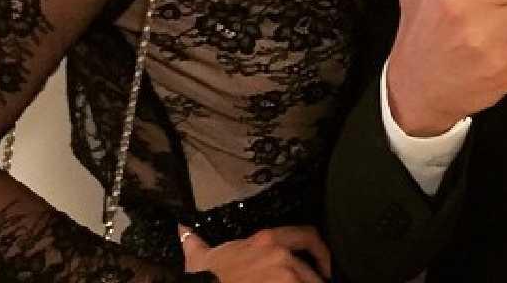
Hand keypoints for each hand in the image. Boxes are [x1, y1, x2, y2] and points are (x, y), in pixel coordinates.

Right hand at [179, 224, 331, 282]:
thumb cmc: (205, 278)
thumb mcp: (202, 258)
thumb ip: (196, 243)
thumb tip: (182, 229)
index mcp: (267, 240)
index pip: (308, 236)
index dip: (320, 252)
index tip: (324, 266)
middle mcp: (281, 255)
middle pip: (313, 270)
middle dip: (317, 281)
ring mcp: (286, 276)